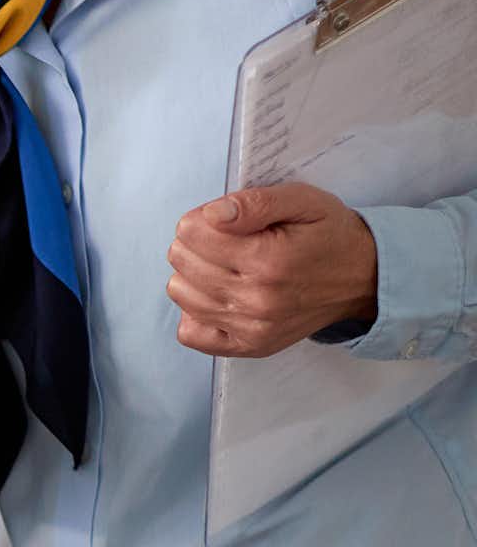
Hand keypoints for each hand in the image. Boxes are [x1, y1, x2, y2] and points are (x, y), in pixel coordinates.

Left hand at [169, 182, 378, 357]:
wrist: (364, 277)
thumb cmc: (329, 235)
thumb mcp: (303, 201)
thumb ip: (255, 203)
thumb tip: (213, 214)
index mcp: (267, 260)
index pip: (191, 233)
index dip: (201, 218)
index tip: (223, 220)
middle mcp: (256, 299)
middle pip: (182, 262)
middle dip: (196, 243)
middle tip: (227, 241)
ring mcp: (251, 328)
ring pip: (181, 293)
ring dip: (193, 274)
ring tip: (226, 266)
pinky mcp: (249, 346)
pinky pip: (191, 333)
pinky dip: (196, 311)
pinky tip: (219, 295)